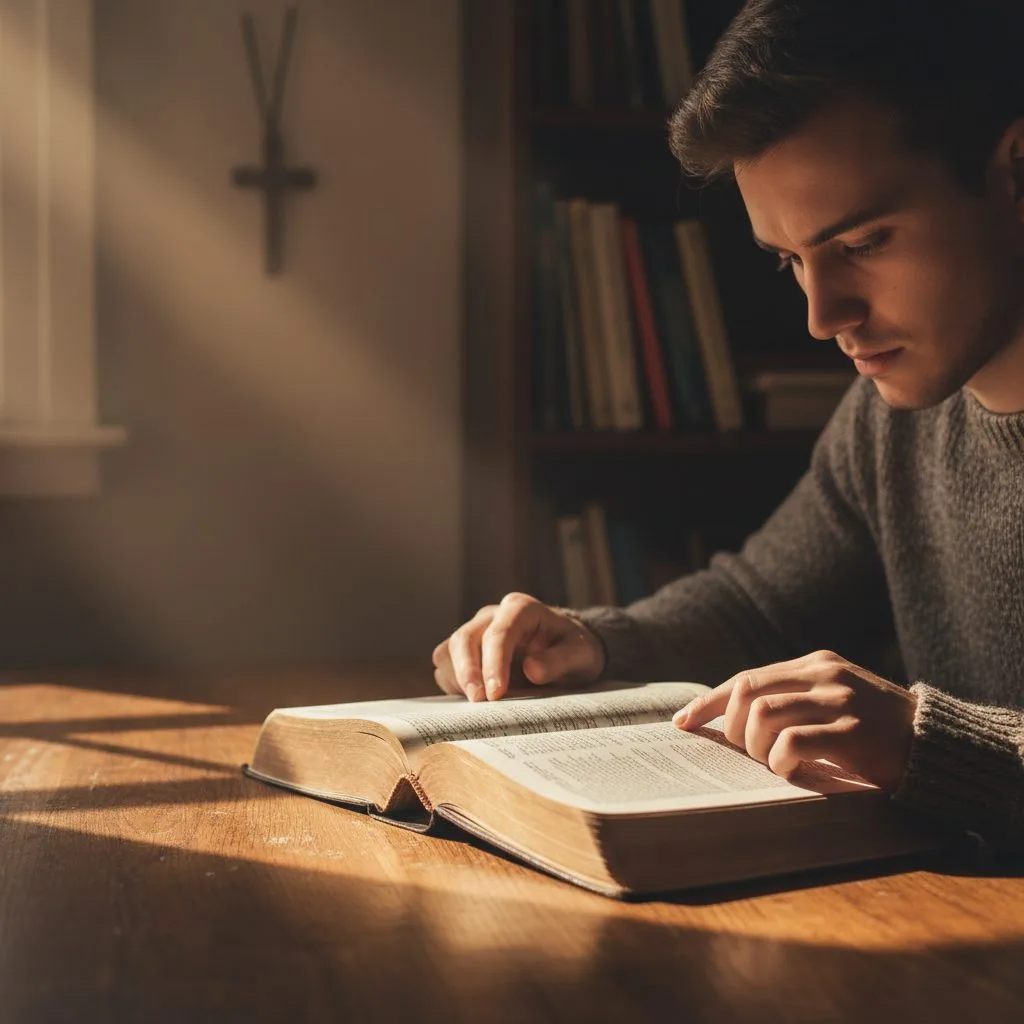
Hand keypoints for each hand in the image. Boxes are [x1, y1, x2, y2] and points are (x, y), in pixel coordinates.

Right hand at [432, 592, 605, 701]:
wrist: (566, 649)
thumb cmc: (573, 648)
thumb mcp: (581, 655)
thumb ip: (560, 660)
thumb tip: (532, 670)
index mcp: (521, 609)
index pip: (499, 632)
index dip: (494, 664)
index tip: (496, 694)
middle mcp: (492, 616)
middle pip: (465, 638)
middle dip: (467, 672)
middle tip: (479, 702)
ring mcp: (476, 631)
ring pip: (448, 651)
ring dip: (457, 680)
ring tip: (478, 705)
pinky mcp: (466, 651)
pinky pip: (446, 665)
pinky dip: (453, 685)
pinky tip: (474, 701)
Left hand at [673, 650, 916, 790]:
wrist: (935, 745)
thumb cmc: (875, 731)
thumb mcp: (833, 700)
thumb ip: (793, 700)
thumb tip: (731, 720)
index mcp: (815, 664)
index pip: (746, 677)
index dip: (709, 702)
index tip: (683, 723)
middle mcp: (824, 674)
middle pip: (747, 691)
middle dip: (731, 726)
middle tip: (745, 753)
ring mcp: (838, 701)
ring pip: (762, 714)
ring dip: (754, 747)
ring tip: (773, 764)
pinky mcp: (851, 732)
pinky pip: (790, 742)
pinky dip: (779, 762)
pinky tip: (793, 772)